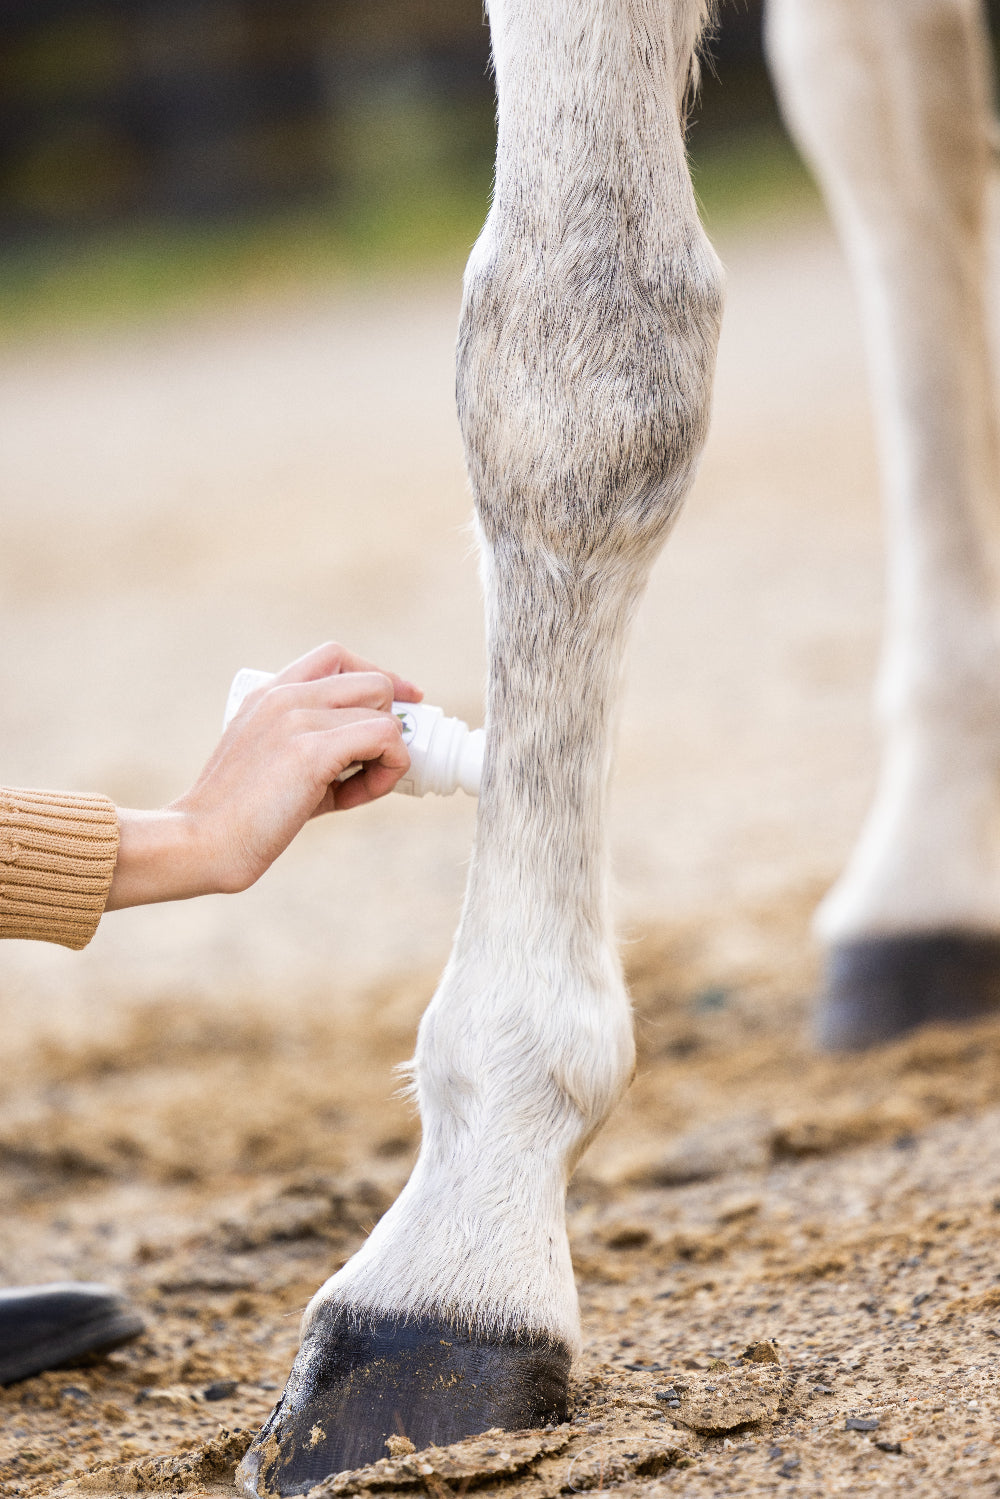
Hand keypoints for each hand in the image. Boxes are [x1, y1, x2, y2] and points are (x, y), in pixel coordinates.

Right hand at [106, 642, 420, 908]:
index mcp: (269, 693)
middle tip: (379, 761)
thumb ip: (318, 747)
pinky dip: (387, 770)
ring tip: (359, 790)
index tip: (403, 700)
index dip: (379, 676)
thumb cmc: (240, 815)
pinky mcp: (312, 749)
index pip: (337, 657)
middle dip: (391, 720)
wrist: (201, 841)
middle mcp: (285, 695)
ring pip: (385, 714)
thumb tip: (376, 753)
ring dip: (389, 756)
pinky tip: (358, 797)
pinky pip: (385, 739)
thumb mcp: (276, 763)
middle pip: (374, 682)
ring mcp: (297, 717)